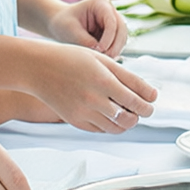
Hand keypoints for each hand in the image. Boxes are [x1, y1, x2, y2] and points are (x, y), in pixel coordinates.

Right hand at [30, 42, 155, 132]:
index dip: (148, 104)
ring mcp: (83, 113)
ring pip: (116, 128)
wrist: (38, 68)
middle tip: (142, 109)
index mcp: (103, 80)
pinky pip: (101, 130)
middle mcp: (93, 99)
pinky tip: (110, 113)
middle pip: (129, 119)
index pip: (135, 101)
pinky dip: (110, 125)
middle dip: (140, 115)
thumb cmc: (69, 59)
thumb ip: (127, 77)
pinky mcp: (75, 121)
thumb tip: (150, 94)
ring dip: (127, 122)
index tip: (151, 102)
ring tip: (127, 111)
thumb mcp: (102, 60)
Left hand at [50, 0, 128, 56]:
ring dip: (115, 50)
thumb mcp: (71, 31)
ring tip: (104, 60)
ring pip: (122, 38)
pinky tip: (104, 59)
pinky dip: (113, 52)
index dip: (109, 37)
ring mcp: (112, 22)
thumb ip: (86, 41)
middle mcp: (110, 11)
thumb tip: (100, 52)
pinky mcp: (111, 33)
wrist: (59, 24)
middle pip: (121, 29)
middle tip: (106, 59)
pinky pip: (117, 44)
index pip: (111, 21)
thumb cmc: (62, 23)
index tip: (100, 50)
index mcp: (100, 3)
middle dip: (115, 45)